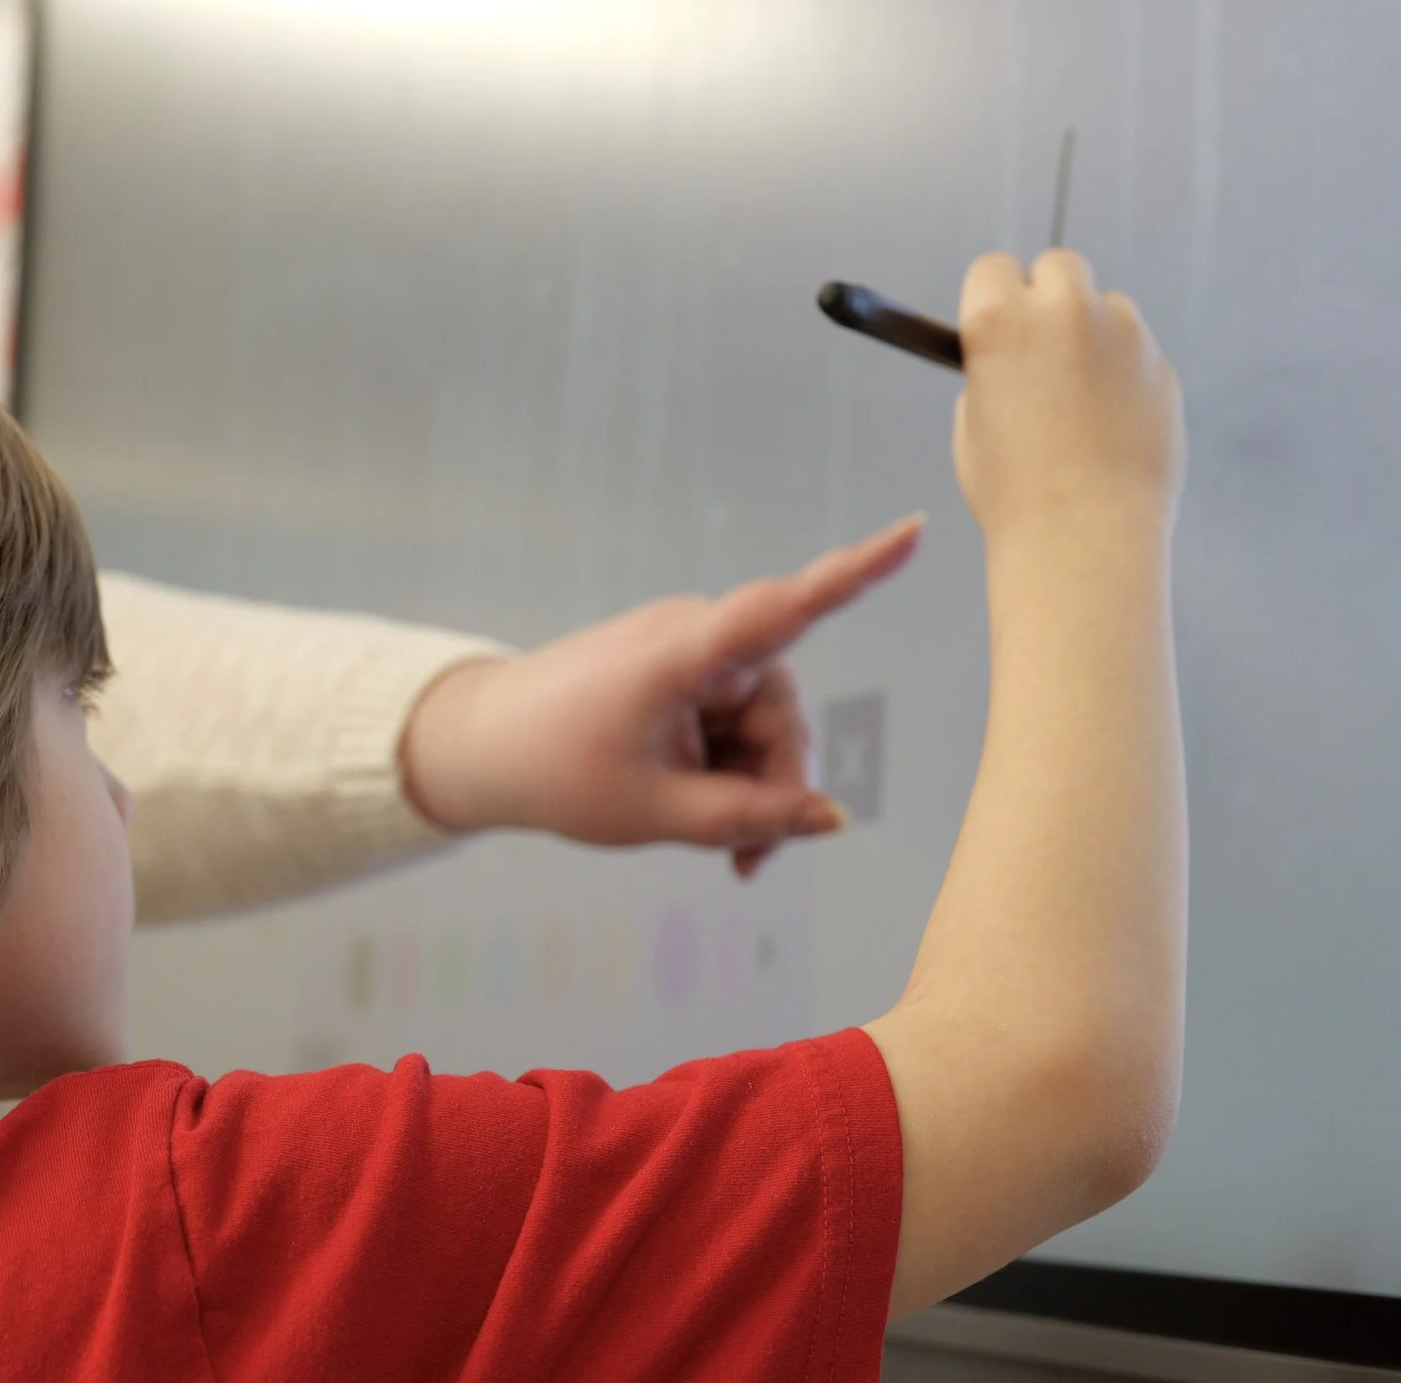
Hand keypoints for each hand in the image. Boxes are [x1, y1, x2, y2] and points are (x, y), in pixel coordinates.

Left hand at [400, 516, 923, 876]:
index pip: (780, 610)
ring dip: (751, 787)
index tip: (914, 532)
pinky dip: (729, 770)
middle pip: (781, 713)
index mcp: (680, 655)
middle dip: (774, 789)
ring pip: (764, 725)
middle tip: (744, 867)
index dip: (854, 574)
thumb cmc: (559, 774)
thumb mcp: (656, 813)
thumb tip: (834, 820)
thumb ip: (748, 818)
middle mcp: (696, 634)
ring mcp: (692, 648)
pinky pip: (737, 720)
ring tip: (717, 847)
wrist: (486, 748)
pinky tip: (703, 813)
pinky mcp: (688, 666)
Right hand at [955, 250, 1184, 544]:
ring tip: (1084, 401)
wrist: (1084, 535)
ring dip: (1095, 334)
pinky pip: (1137, 351)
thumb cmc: (1011, 491)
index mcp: (999, 320)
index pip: (992, 268)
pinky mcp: (1162, 364)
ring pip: (1107, 307)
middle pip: (1059, 267)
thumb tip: (1016, 363)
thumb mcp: (971, 425)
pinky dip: (1126, 374)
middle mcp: (1064, 310)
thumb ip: (991, 375)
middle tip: (1044, 352)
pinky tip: (1114, 424)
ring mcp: (1123, 333)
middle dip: (1050, 298)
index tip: (997, 328)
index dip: (993, 298)